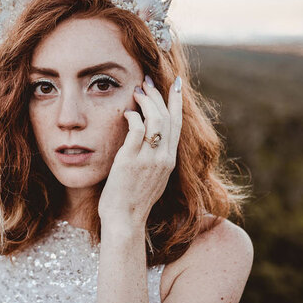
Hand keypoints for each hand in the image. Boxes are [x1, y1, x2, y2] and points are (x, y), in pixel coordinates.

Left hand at [98, 75, 182, 230]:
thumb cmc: (133, 201)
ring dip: (146, 102)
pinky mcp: (131, 160)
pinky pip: (136, 131)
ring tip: (136, 92)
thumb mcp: (152, 178)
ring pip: (155, 120)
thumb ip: (155, 159)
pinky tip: (127, 113)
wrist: (124, 220)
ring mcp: (148, 159)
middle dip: (158, 96)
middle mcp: (163, 158)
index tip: (176, 85)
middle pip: (168, 118)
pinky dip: (133, 117)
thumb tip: (149, 140)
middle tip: (146, 83)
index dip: (177, 102)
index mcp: (169, 161)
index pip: (178, 124)